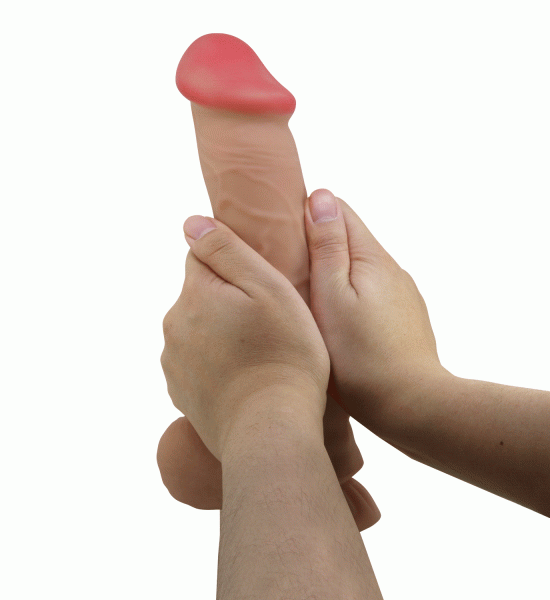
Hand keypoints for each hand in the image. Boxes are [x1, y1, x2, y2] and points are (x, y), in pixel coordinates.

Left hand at [161, 214, 330, 460]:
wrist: (271, 429)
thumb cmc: (283, 354)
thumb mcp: (267, 288)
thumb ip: (225, 249)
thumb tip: (191, 222)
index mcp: (194, 293)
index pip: (202, 257)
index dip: (233, 266)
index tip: (258, 284)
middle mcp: (175, 325)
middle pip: (201, 296)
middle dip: (227, 300)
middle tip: (266, 323)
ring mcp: (174, 362)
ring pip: (200, 330)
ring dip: (221, 334)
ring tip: (258, 353)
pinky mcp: (181, 392)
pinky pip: (199, 364)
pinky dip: (217, 365)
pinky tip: (244, 376)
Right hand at [304, 188, 444, 436]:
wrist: (410, 405)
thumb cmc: (360, 356)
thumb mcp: (332, 296)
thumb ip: (327, 246)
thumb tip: (321, 197)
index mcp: (372, 258)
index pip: (341, 211)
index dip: (309, 211)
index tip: (280, 226)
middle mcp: (392, 270)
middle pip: (351, 239)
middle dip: (319, 243)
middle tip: (284, 263)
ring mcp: (401, 296)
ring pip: (360, 270)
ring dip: (335, 272)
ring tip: (305, 294)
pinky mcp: (403, 319)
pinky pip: (371, 295)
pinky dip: (351, 296)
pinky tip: (335, 319)